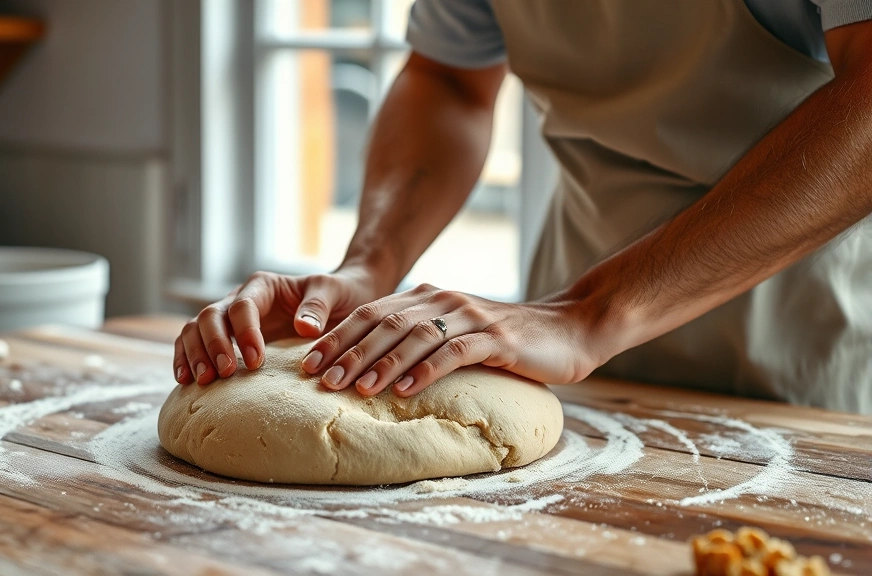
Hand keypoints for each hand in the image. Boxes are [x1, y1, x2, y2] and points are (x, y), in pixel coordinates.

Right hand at [173, 266, 381, 385]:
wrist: (338, 303)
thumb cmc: (336, 295)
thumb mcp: (333, 292)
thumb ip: (318, 305)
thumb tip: (304, 327)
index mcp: (262, 286)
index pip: (243, 306)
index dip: (244, 332)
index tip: (257, 361)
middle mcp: (239, 299)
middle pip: (210, 316)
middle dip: (213, 344)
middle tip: (224, 373)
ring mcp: (228, 320)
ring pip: (194, 329)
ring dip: (194, 354)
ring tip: (202, 381)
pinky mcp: (224, 340)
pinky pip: (193, 344)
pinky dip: (185, 359)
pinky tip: (184, 381)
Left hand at [301, 283, 604, 396]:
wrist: (569, 328)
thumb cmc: (507, 341)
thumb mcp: (456, 334)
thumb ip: (420, 341)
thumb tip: (371, 369)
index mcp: (428, 298)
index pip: (371, 314)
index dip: (337, 337)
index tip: (307, 362)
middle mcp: (443, 301)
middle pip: (384, 323)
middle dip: (348, 351)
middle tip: (319, 379)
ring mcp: (470, 316)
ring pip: (413, 336)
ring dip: (380, 363)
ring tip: (355, 389)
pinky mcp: (495, 338)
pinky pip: (453, 353)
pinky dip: (425, 371)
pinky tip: (403, 390)